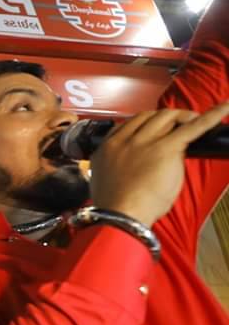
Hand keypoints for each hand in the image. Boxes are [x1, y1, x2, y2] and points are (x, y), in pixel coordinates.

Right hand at [90, 102, 228, 226]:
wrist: (121, 216)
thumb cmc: (116, 206)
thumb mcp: (109, 179)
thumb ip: (123, 163)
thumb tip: (140, 160)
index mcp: (107, 148)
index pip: (129, 123)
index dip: (146, 123)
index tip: (156, 127)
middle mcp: (124, 140)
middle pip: (149, 116)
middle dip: (167, 118)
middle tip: (180, 125)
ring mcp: (144, 142)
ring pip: (167, 116)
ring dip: (183, 117)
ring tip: (193, 123)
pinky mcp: (166, 148)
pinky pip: (193, 127)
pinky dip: (212, 116)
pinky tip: (224, 109)